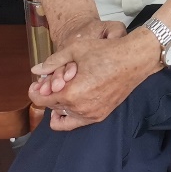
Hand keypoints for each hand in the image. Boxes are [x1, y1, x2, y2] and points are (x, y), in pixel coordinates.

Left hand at [30, 30, 159, 130]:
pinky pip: (78, 121)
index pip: (41, 100)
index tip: (36, 84)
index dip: (35, 91)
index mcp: (71, 93)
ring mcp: (92, 114)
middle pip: (52, 107)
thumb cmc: (108, 52)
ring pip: (63, 117)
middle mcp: (80, 108)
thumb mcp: (76, 49)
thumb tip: (36, 69)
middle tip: (50, 83)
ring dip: (58, 106)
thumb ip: (53, 61)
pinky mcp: (101, 115)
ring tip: (62, 92)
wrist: (135, 59)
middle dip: (47, 95)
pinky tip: (72, 102)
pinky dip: (71, 114)